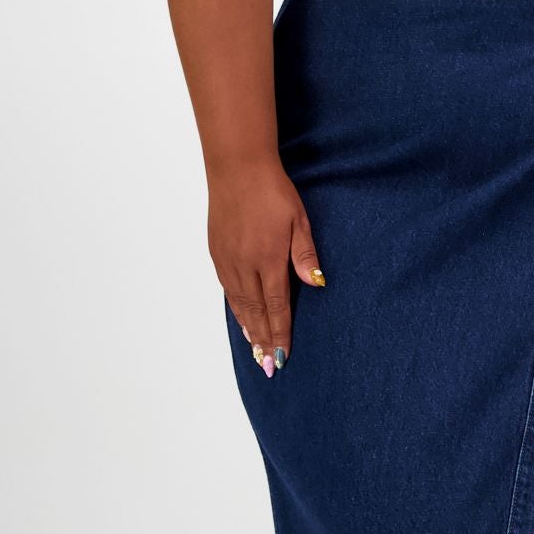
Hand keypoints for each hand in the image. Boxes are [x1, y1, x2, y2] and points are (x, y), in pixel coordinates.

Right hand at [208, 156, 324, 374]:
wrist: (237, 167)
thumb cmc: (273, 191)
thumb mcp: (299, 220)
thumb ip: (305, 255)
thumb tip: (316, 284)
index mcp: (268, 259)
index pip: (276, 306)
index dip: (280, 333)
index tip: (283, 356)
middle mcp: (244, 265)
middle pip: (255, 312)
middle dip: (263, 340)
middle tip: (268, 365)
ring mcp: (227, 260)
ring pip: (239, 304)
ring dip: (248, 329)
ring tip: (255, 349)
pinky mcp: (217, 252)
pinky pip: (227, 289)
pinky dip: (235, 309)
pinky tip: (241, 317)